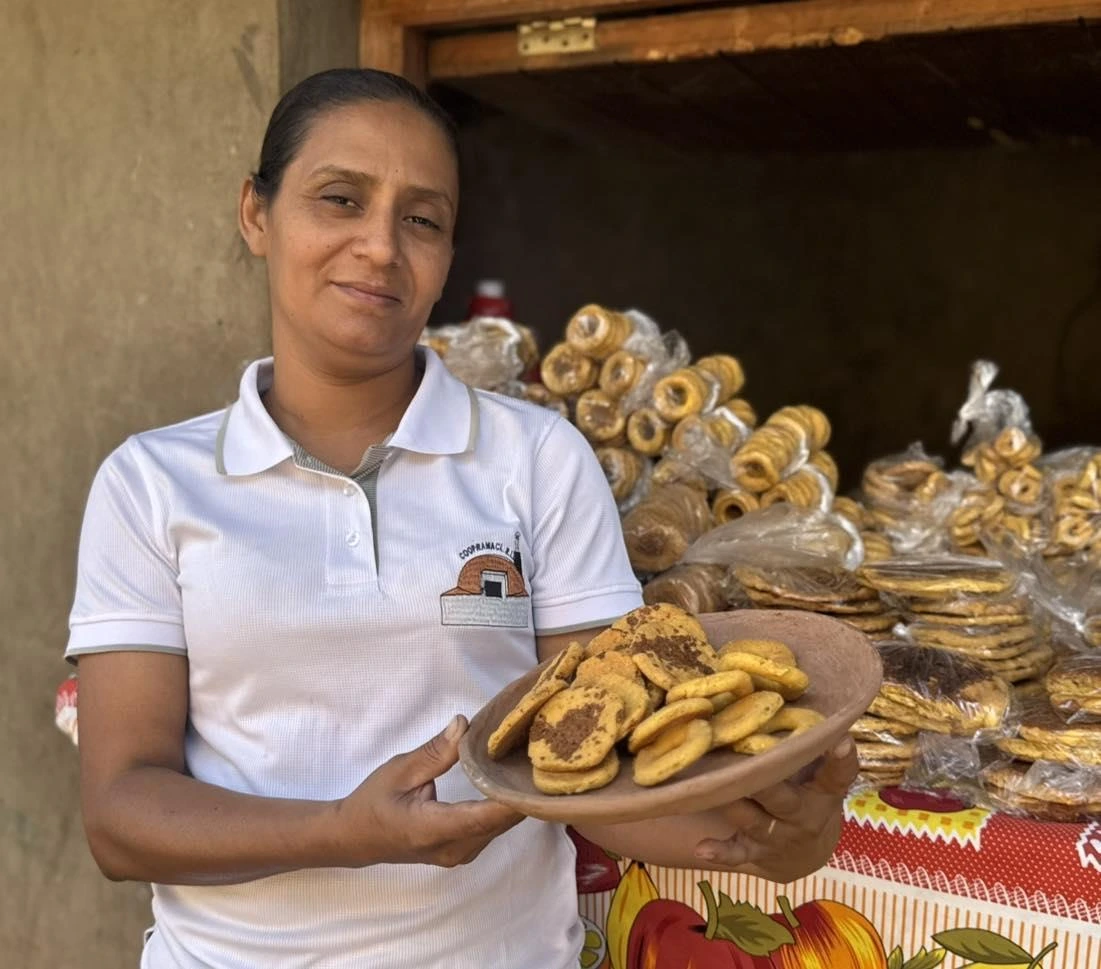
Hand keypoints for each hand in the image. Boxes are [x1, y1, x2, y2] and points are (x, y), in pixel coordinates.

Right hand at [329, 715, 523, 868]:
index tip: (534, 770)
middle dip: (520, 790)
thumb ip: (436, 752)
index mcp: (433, 829)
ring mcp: (460, 855)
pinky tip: (509, 781)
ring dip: (514, 798)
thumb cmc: (373, 802)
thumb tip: (466, 725)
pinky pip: (491, 829)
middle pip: (500, 821)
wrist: (354, 838)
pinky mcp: (463, 852)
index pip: (485, 816)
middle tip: (536, 752)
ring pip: (500, 826)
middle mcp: (452, 849)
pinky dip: (503, 807)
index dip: (514, 795)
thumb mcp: (400, 770)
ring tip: (526, 762)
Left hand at [693, 736, 858, 881]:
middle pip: (782, 798)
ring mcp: (777, 836)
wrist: (806, 856)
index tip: (841, 739)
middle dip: (765, 782)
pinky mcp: (755, 852)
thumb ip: (809, 746)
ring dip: (732, 804)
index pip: (838, 775)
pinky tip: (702, 849)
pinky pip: (737, 853)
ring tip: (711, 787)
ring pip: (752, 818)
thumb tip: (787, 691)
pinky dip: (720, 852)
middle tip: (747, 759)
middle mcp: (803, 816)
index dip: (841, 758)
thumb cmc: (808, 797)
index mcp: (823, 793)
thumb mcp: (819, 777)